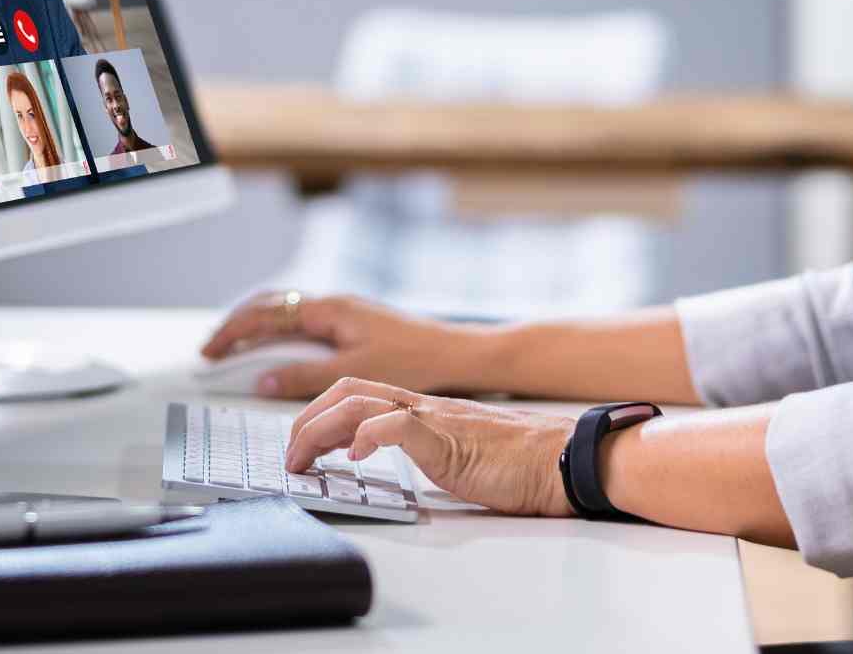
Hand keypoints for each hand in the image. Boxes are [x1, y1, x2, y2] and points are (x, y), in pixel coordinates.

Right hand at [199, 291, 487, 398]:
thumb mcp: (352, 373)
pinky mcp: (353, 325)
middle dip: (237, 327)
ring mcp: (343, 313)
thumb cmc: (414, 361)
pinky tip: (278, 354)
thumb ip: (304, 376)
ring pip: (287, 313)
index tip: (209, 351)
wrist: (457, 353)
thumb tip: (263, 378)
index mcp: (329, 309)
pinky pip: (304, 323)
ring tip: (235, 351)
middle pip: (271, 307)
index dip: (233, 332)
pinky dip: (281, 335)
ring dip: (258, 329)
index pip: (266, 313)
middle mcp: (333, 304)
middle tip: (212, 350)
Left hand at [287, 378, 573, 516]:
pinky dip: (368, 436)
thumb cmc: (519, 461)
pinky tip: (354, 457)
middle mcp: (421, 405)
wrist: (563, 458)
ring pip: (358, 403)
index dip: (319, 415)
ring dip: (318, 430)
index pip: (356, 394)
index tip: (301, 445)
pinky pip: (398, 426)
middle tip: (289, 455)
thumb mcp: (455, 452)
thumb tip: (385, 458)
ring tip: (301, 459)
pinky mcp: (448, 439)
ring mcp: (433, 418)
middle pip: (345, 390)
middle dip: (305, 420)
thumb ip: (422, 448)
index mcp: (422, 409)